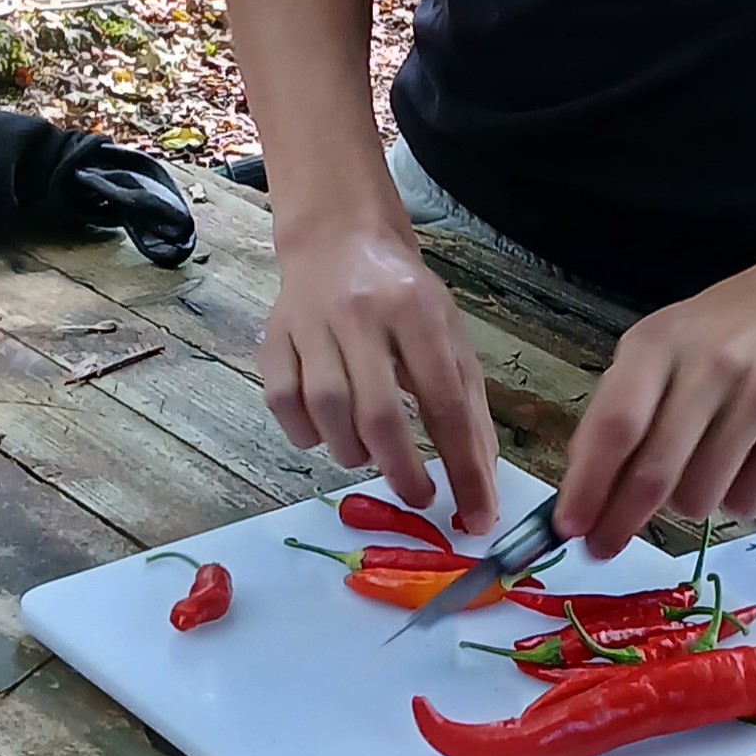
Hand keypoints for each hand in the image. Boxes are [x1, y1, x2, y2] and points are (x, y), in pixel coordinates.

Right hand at [261, 201, 500, 533]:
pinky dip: (305, 433)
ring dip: (353, 452)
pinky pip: (282, 403)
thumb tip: (482, 484)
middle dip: (404, 471)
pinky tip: (327, 432)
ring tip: (371, 453)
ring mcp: (310, 324)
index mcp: (416, 309)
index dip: (462, 466)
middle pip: (379, 413)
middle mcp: (361, 313)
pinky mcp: (273, 337)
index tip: (477, 516)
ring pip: (327, 411)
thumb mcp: (449, 335)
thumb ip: (468, 405)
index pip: (445, 401)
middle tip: (420, 497)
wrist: (339, 238)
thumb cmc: (403, 297)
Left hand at [555, 262, 755, 556]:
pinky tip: (741, 464)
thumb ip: (624, 404)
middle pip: (654, 472)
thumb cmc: (725, 329)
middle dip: (620, 522)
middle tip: (602, 548)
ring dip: (685, 504)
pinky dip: (733, 499)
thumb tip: (586, 487)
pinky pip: (749, 501)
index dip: (588, 484)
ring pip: (700, 498)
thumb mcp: (663, 343)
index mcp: (660, 343)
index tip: (568, 527)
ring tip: (699, 468)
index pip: (615, 424)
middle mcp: (709, 366)